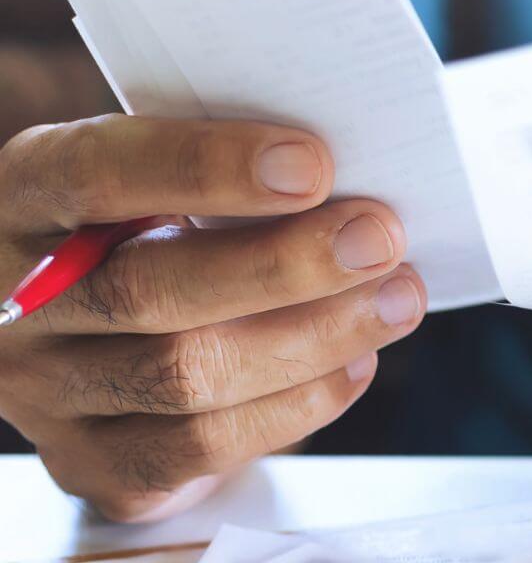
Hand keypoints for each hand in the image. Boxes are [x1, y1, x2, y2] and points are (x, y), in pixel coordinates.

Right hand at [0, 115, 424, 521]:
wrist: (81, 331)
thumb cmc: (148, 226)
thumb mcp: (157, 179)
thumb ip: (223, 174)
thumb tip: (347, 181)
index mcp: (26, 195)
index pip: (98, 173)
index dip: (207, 167)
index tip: (313, 165)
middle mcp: (17, 301)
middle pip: (149, 290)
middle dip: (285, 266)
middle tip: (379, 238)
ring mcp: (46, 394)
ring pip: (184, 377)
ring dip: (314, 337)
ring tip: (397, 297)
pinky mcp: (92, 464)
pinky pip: (200, 448)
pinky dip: (296, 404)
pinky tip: (356, 361)